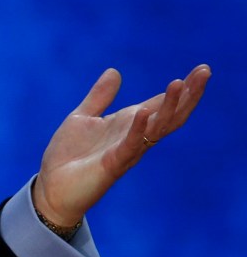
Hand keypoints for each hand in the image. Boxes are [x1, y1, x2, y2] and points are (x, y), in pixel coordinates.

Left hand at [32, 64, 210, 226]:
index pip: (161, 104)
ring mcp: (126, 151)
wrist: (50, 188)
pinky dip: (137, 129)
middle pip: (170, 115)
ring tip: (179, 83)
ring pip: (157, 128)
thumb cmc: (67, 156)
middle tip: (205, 71)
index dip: (182, 88)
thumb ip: (100, 97)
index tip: (202, 68)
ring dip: (169, 107)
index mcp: (128, 124)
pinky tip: (142, 112)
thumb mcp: (82, 118)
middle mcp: (133, 137)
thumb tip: (115, 71)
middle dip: (188, 94)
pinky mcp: (112, 164)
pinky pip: (130, 146)